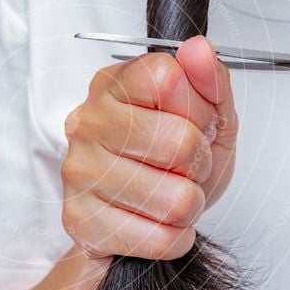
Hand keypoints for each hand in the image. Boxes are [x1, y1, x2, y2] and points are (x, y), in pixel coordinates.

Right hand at [60, 36, 237, 260]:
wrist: (138, 223)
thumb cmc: (169, 166)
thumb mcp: (206, 119)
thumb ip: (210, 83)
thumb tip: (199, 50)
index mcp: (114, 86)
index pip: (168, 78)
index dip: (198, 108)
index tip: (194, 123)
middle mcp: (87, 122)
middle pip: (179, 142)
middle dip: (199, 164)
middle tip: (184, 168)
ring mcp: (79, 172)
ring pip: (174, 198)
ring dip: (189, 205)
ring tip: (170, 197)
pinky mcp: (80, 220)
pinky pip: (159, 238)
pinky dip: (174, 238)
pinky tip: (156, 223)